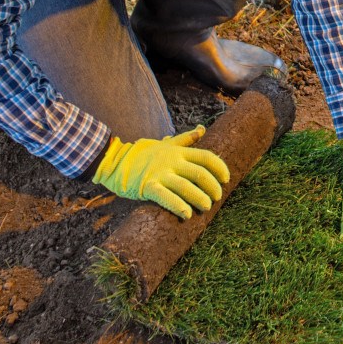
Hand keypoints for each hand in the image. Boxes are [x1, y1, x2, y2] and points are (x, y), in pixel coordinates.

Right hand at [92, 126, 229, 219]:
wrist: (116, 161)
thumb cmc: (144, 154)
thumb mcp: (167, 143)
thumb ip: (186, 139)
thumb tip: (202, 129)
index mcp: (178, 152)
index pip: (206, 157)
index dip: (220, 168)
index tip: (226, 179)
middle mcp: (172, 161)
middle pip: (200, 173)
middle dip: (212, 187)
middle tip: (217, 197)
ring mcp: (160, 174)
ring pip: (186, 187)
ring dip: (200, 198)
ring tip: (207, 207)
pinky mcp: (148, 186)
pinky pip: (166, 197)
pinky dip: (178, 206)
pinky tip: (187, 214)